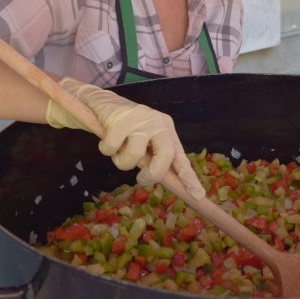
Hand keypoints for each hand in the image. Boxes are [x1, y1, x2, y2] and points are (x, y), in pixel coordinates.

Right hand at [45, 77, 204, 197]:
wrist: (101, 103)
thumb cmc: (125, 128)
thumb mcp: (143, 143)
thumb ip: (153, 159)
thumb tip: (163, 182)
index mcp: (167, 131)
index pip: (180, 157)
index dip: (188, 177)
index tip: (198, 195)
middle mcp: (159, 123)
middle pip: (165, 156)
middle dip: (152, 174)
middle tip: (141, 179)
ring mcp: (141, 120)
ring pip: (133, 156)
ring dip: (120, 160)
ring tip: (117, 149)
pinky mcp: (121, 119)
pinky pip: (111, 149)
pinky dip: (105, 149)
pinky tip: (106, 138)